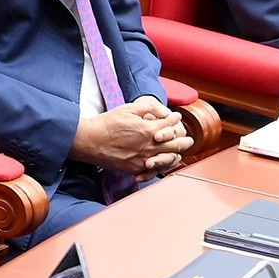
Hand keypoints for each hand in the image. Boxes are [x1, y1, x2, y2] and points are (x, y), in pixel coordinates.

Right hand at [70, 97, 189, 175]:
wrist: (90, 141)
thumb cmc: (107, 123)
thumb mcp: (128, 108)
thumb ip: (149, 107)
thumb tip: (163, 110)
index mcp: (148, 129)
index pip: (170, 125)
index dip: (175, 120)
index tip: (176, 117)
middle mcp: (149, 146)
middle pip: (175, 145)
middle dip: (184, 140)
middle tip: (189, 139)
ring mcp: (143, 159)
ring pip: (168, 159)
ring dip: (177, 154)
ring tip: (180, 152)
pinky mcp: (136, 168)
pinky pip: (155, 169)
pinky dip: (163, 165)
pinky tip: (164, 162)